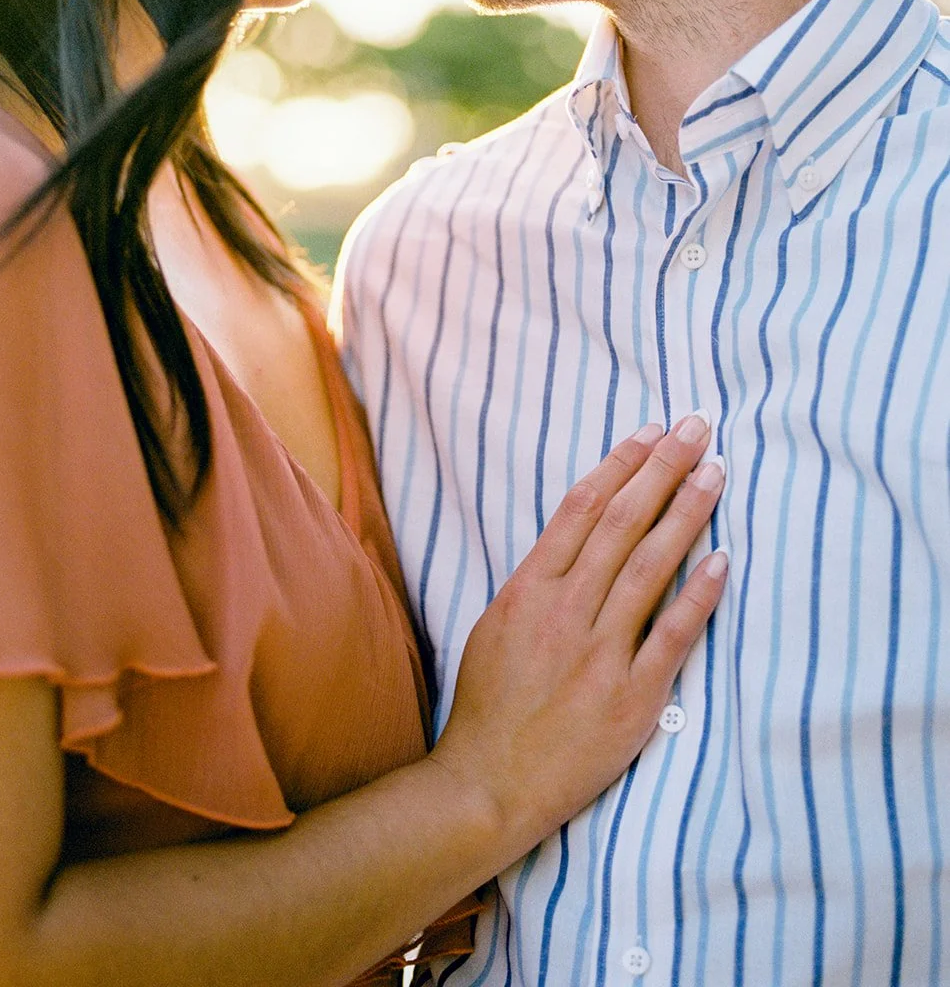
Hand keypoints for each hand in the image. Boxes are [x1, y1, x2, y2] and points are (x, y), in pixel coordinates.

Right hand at [429, 416, 725, 864]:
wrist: (490, 782)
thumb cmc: (489, 704)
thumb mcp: (497, 625)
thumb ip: (538, 582)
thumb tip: (578, 539)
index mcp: (529, 589)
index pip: (581, 509)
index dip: (621, 464)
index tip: (652, 432)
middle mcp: (566, 610)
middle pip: (622, 524)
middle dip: (663, 470)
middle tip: (696, 428)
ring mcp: (600, 652)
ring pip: (650, 566)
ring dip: (686, 514)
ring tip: (715, 474)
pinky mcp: (631, 695)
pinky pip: (673, 635)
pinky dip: (698, 594)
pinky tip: (722, 560)